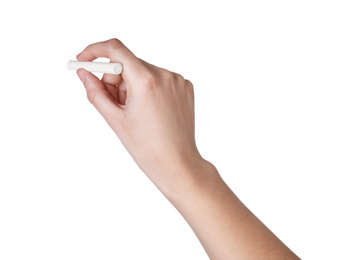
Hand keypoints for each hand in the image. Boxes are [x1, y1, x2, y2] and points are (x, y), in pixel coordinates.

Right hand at [76, 38, 205, 193]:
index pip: (115, 49)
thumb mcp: (115, 120)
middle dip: (115, 80)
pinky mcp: (185, 87)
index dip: (95, 52)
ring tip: (135, 112)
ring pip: (143, 71)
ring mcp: (178, 80)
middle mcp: (165, 75)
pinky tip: (150, 110)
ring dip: (132, 85)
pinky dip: (148, 88)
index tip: (84, 60)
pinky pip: (159, 78)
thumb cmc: (147, 148)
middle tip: (115, 104)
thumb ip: (96, 93)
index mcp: (146, 81)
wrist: (177, 163)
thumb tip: (84, 74)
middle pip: (128, 63)